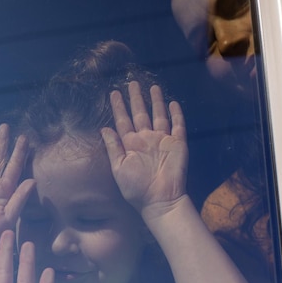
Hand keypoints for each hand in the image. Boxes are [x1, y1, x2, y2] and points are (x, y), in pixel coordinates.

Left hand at [101, 81, 187, 218]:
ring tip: (152, 87)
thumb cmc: (136, 188)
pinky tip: (172, 103)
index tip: (113, 93)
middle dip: (135, 98)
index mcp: (130, 144)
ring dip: (155, 101)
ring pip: (158, 115)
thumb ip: (113, 147)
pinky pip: (177, 125)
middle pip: (140, 113)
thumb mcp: (119, 167)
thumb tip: (103, 128)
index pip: (122, 121)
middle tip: (131, 83)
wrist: (160, 200)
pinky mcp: (178, 143)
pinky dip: (176, 113)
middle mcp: (146, 139)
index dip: (118, 107)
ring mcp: (162, 140)